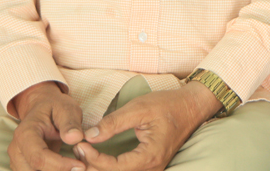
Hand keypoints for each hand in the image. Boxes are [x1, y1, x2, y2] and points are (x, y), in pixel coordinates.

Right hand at [8, 81, 86, 170]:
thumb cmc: (55, 107)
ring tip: (73, 166)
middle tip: (79, 166)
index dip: (60, 165)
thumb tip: (75, 138)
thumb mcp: (66, 108)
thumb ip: (70, 123)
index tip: (80, 165)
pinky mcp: (24, 168)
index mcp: (25, 134)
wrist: (42, 108)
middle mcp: (17, 150)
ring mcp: (18, 161)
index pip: (39, 158)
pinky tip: (66, 168)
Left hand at [74, 83, 221, 170]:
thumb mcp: (139, 108)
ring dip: (101, 168)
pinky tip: (98, 160)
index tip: (80, 144)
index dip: (94, 158)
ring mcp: (153, 169)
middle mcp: (152, 168)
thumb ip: (113, 123)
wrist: (192, 106)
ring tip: (84, 155)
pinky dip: (111, 168)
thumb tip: (90, 135)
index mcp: (150, 156)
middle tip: (77, 150)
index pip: (114, 167)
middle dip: (93, 166)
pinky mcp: (150, 165)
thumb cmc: (167, 105)